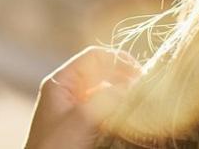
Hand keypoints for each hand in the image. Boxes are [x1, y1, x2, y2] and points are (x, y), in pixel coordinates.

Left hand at [25, 46, 141, 148]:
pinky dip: (117, 112)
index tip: (140, 75)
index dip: (118, 61)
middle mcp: (67, 92)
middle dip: (123, 79)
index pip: (94, 58)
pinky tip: (127, 119)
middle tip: (143, 91)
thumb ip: (106, 98)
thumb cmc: (55, 147)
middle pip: (101, 74)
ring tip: (137, 105)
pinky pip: (103, 111)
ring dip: (121, 97)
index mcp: (60, 82)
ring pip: (104, 93)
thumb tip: (130, 86)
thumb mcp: (82, 119)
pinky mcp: (80, 127)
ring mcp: (73, 110)